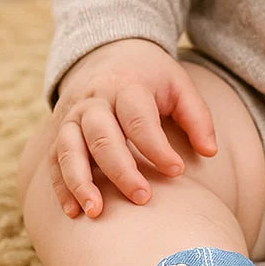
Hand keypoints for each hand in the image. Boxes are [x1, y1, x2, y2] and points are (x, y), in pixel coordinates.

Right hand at [49, 39, 217, 217]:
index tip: (177, 171)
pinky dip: (60, 187)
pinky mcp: (59, 132)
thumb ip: (197, 117)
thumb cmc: (152, 77)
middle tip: (143, 198)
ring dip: (80, 183)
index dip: (157, 148)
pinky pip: (54, 161)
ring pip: (70, 150)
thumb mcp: (179, 85)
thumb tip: (210, 152)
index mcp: (126, 86)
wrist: (111, 53)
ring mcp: (72, 116)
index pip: (139, 121)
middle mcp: (94, 101)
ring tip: (96, 212)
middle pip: (103, 138)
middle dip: (121, 171)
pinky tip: (73, 212)